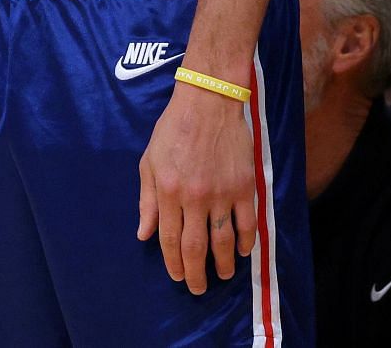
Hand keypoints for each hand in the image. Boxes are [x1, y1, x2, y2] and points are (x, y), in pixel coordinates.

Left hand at [136, 82, 256, 294]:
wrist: (208, 102)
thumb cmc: (173, 129)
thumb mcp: (149, 161)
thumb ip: (147, 200)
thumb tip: (143, 233)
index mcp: (168, 191)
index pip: (169, 238)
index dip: (172, 262)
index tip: (177, 277)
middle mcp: (194, 197)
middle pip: (195, 246)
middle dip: (196, 273)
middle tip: (198, 288)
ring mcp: (222, 193)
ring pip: (223, 241)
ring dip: (222, 264)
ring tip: (221, 276)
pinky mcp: (245, 187)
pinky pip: (247, 224)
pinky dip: (245, 242)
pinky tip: (241, 253)